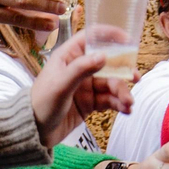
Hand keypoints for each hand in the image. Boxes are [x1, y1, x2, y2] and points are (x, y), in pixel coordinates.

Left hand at [29, 29, 132, 146]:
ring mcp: (85, 86)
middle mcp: (79, 68)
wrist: (33, 132)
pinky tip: (125, 110)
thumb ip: (81, 69)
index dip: (110, 35)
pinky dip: (118, 104)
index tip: (128, 40)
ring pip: (111, 84)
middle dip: (123, 72)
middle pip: (108, 64)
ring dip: (122, 92)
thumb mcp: (60, 85)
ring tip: (129, 104)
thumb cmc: (41, 104)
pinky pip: (109, 100)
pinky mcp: (89, 102)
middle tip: (135, 79)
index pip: (91, 38)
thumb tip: (104, 55)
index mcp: (69, 56)